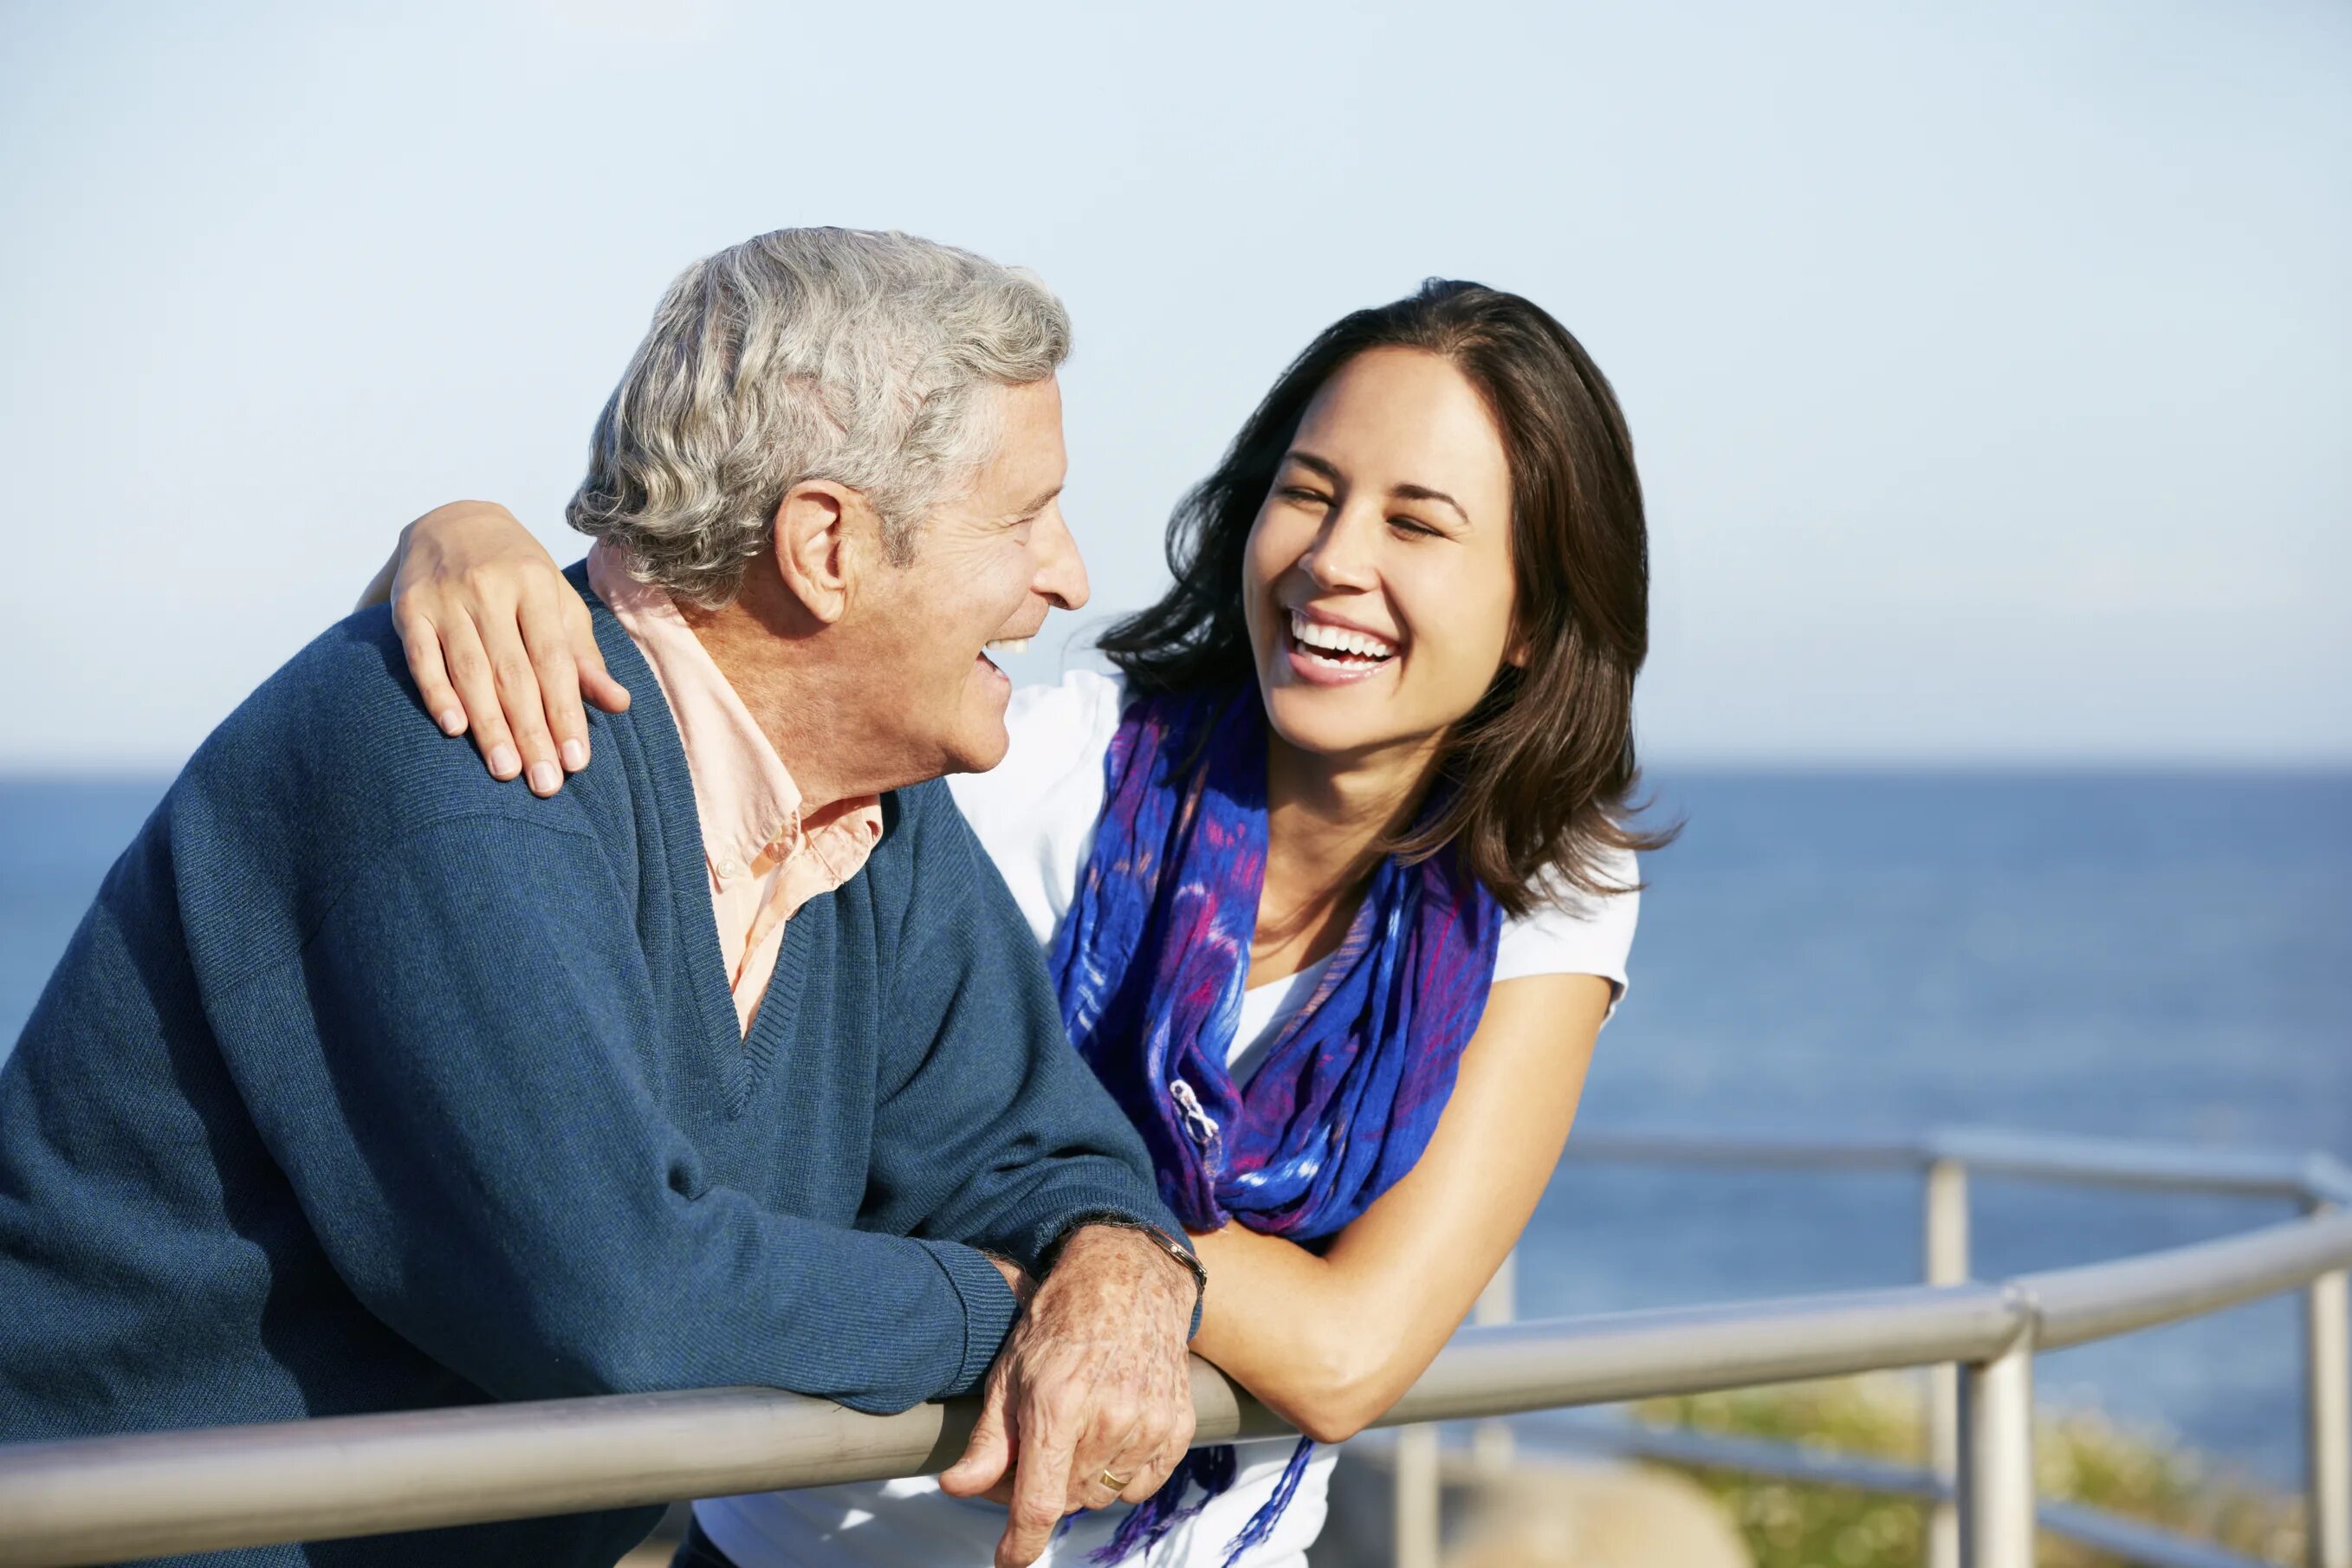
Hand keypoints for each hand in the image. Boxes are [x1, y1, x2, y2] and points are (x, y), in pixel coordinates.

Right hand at [391, 501, 628, 794]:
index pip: (555, 661)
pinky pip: (422, 657)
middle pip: (515, 673)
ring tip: (506, 771)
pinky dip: (437, 693)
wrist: (453, 519)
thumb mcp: (557, 602)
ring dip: (489, 725)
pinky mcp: (408, 607)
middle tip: (544, 783)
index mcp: (536, 587)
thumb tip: (620, 703)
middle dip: (532, 732)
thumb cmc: (518, 575)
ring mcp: (447, 598)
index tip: (577, 761)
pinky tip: (454, 728)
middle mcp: (491, 590)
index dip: (567, 712)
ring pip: (471, 670)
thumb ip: (583, 655)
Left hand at [939, 1226, 1197, 1567]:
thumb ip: (988, 1441)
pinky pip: (1142, 1485)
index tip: (1008, 1560)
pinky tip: (1111, 1433)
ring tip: (1077, 1431)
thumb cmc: (1060, 1322)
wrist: (1129, 1280)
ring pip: (1104, 1495)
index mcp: (1058, 1406)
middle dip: (1047, 1487)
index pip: (1040, 1502)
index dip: (1021, 1542)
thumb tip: (955, 1489)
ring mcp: (1149, 1423)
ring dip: (1085, 1480)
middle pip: (1069, 1500)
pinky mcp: (1177, 1426)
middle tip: (1039, 1449)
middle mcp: (1109, 1418)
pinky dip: (1122, 1474)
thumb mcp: (1010, 1373)